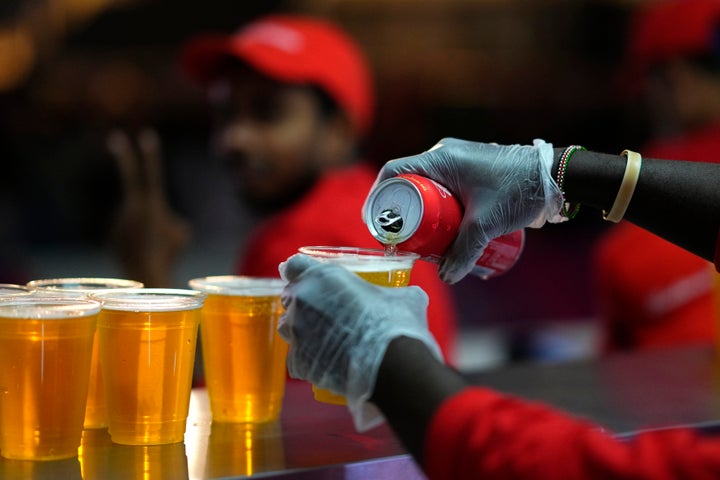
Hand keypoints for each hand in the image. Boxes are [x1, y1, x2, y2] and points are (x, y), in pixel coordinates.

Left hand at [107, 129, 189, 286]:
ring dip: (146, 228)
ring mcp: (120, 218)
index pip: (153, 173)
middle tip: (116, 138)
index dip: (151, 154)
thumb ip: (172, 219)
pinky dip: (138, 239)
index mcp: (153, 204)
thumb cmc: (169, 253)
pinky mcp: (113, 232)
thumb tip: (163, 219)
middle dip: (124, 156)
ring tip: (151, 245)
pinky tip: (142, 251)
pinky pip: (130, 229)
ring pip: (139, 216)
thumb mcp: (182, 233)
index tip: (147, 135)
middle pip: (131, 177)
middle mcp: (132, 206)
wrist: (146, 273)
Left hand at [278, 254, 441, 430]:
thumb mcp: (403, 297)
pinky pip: (297, 359)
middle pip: (290, 297)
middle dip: (304, 303)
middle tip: (326, 313)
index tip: (309, 279)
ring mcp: (297, 333)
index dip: (301, 272)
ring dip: (303, 330)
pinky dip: (310, 360)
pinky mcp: (298, 362)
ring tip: (327, 340)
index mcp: (323, 277)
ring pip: (289, 328)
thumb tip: (409, 296)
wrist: (393, 366)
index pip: (295, 265)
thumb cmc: (396, 323)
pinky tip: (329, 363)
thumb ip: (394, 292)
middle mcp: (303, 301)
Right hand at [367, 138, 563, 282]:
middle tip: (401, 237)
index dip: (379, 197)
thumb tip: (448, 277)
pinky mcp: (470, 168)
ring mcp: (458, 159)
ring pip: (426, 186)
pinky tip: (442, 226)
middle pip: (408, 182)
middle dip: (402, 212)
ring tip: (422, 237)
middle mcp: (445, 154)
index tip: (376, 222)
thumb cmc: (518, 191)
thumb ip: (465, 250)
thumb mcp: (486, 223)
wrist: (554, 176)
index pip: (394, 172)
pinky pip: (442, 185)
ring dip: (421, 210)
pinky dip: (437, 205)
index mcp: (440, 158)